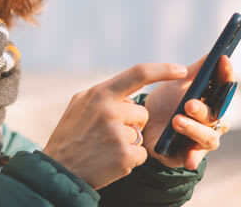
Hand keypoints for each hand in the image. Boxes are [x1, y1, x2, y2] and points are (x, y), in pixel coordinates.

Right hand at [43, 63, 187, 188]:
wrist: (58, 170)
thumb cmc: (69, 136)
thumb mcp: (79, 105)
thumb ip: (104, 95)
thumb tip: (128, 93)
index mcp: (99, 93)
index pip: (138, 73)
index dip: (163, 70)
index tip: (181, 69)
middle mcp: (109, 109)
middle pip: (142, 112)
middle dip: (132, 124)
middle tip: (107, 135)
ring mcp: (117, 133)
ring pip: (141, 134)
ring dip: (130, 142)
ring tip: (105, 148)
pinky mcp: (124, 155)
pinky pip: (141, 154)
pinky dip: (130, 160)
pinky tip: (109, 161)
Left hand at [141, 55, 233, 169]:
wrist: (142, 126)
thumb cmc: (165, 102)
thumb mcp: (178, 83)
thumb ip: (197, 70)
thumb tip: (215, 52)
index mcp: (212, 100)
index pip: (225, 85)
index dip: (226, 73)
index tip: (223, 59)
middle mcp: (212, 120)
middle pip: (216, 114)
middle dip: (203, 108)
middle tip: (188, 103)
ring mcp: (202, 139)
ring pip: (208, 136)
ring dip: (194, 129)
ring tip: (176, 121)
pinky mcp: (190, 155)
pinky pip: (196, 158)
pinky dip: (193, 158)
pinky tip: (188, 159)